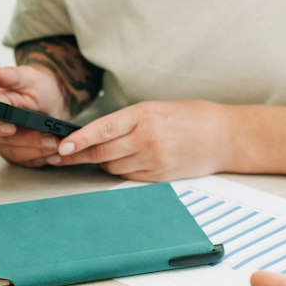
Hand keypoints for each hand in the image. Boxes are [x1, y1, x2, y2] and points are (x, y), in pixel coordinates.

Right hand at [0, 64, 71, 167]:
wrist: (52, 100)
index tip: (11, 127)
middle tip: (49, 138)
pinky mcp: (18, 155)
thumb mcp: (26, 78)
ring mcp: (4, 145)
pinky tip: (57, 149)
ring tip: (57, 142)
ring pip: (17, 154)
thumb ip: (10, 76)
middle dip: (27, 141)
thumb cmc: (35, 87)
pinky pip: (29, 161)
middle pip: (2, 142)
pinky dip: (44, 155)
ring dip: (38, 150)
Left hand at [50, 99, 229, 181]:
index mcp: (143, 115)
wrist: (224, 136)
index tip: (62, 147)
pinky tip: (122, 164)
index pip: (102, 129)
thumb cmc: (190, 117)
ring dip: (102, 164)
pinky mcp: (160, 176)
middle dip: (79, 156)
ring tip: (100, 157)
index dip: (79, 140)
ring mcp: (153, 159)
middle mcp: (146, 138)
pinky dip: (121, 171)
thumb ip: (128, 121)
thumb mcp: (156, 108)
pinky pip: (129, 177)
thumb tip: (97, 134)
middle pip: (102, 153)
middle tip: (61, 158)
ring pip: (113, 168)